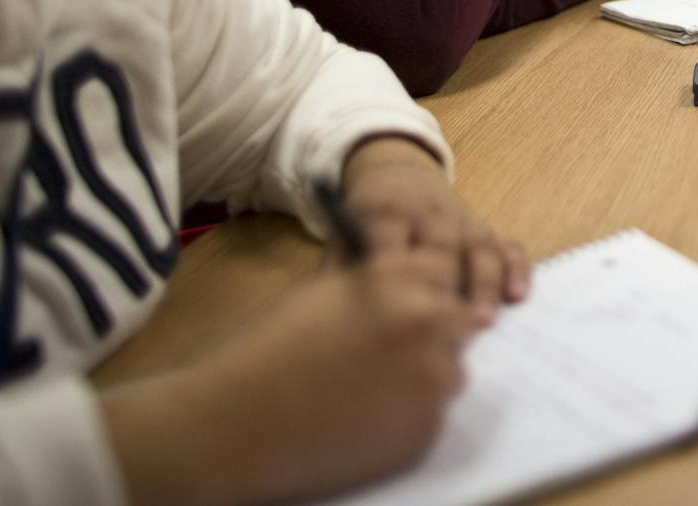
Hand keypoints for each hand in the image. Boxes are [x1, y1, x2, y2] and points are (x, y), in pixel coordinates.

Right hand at [101, 248, 476, 505]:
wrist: (238, 422)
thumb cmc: (268, 348)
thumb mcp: (322, 290)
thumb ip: (373, 279)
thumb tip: (403, 277)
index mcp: (395, 276)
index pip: (443, 268)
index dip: (426, 287)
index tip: (413, 301)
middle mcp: (425, 320)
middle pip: (459, 318)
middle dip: (434, 330)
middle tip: (396, 348)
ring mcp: (431, 378)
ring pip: (452, 370)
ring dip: (427, 374)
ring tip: (374, 386)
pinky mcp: (425, 429)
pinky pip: (434, 415)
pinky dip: (410, 415)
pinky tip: (367, 415)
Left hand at [343, 135, 531, 318]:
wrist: (399, 178)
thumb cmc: (369, 225)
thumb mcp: (344, 238)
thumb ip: (340, 273)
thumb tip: (333, 320)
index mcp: (386, 212)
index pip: (391, 238)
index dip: (396, 270)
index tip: (397, 311)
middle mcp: (430, 213)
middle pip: (443, 245)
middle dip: (447, 284)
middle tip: (448, 329)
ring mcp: (464, 221)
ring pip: (481, 247)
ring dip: (484, 283)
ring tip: (484, 321)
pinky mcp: (487, 230)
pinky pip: (509, 246)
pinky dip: (518, 269)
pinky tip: (519, 296)